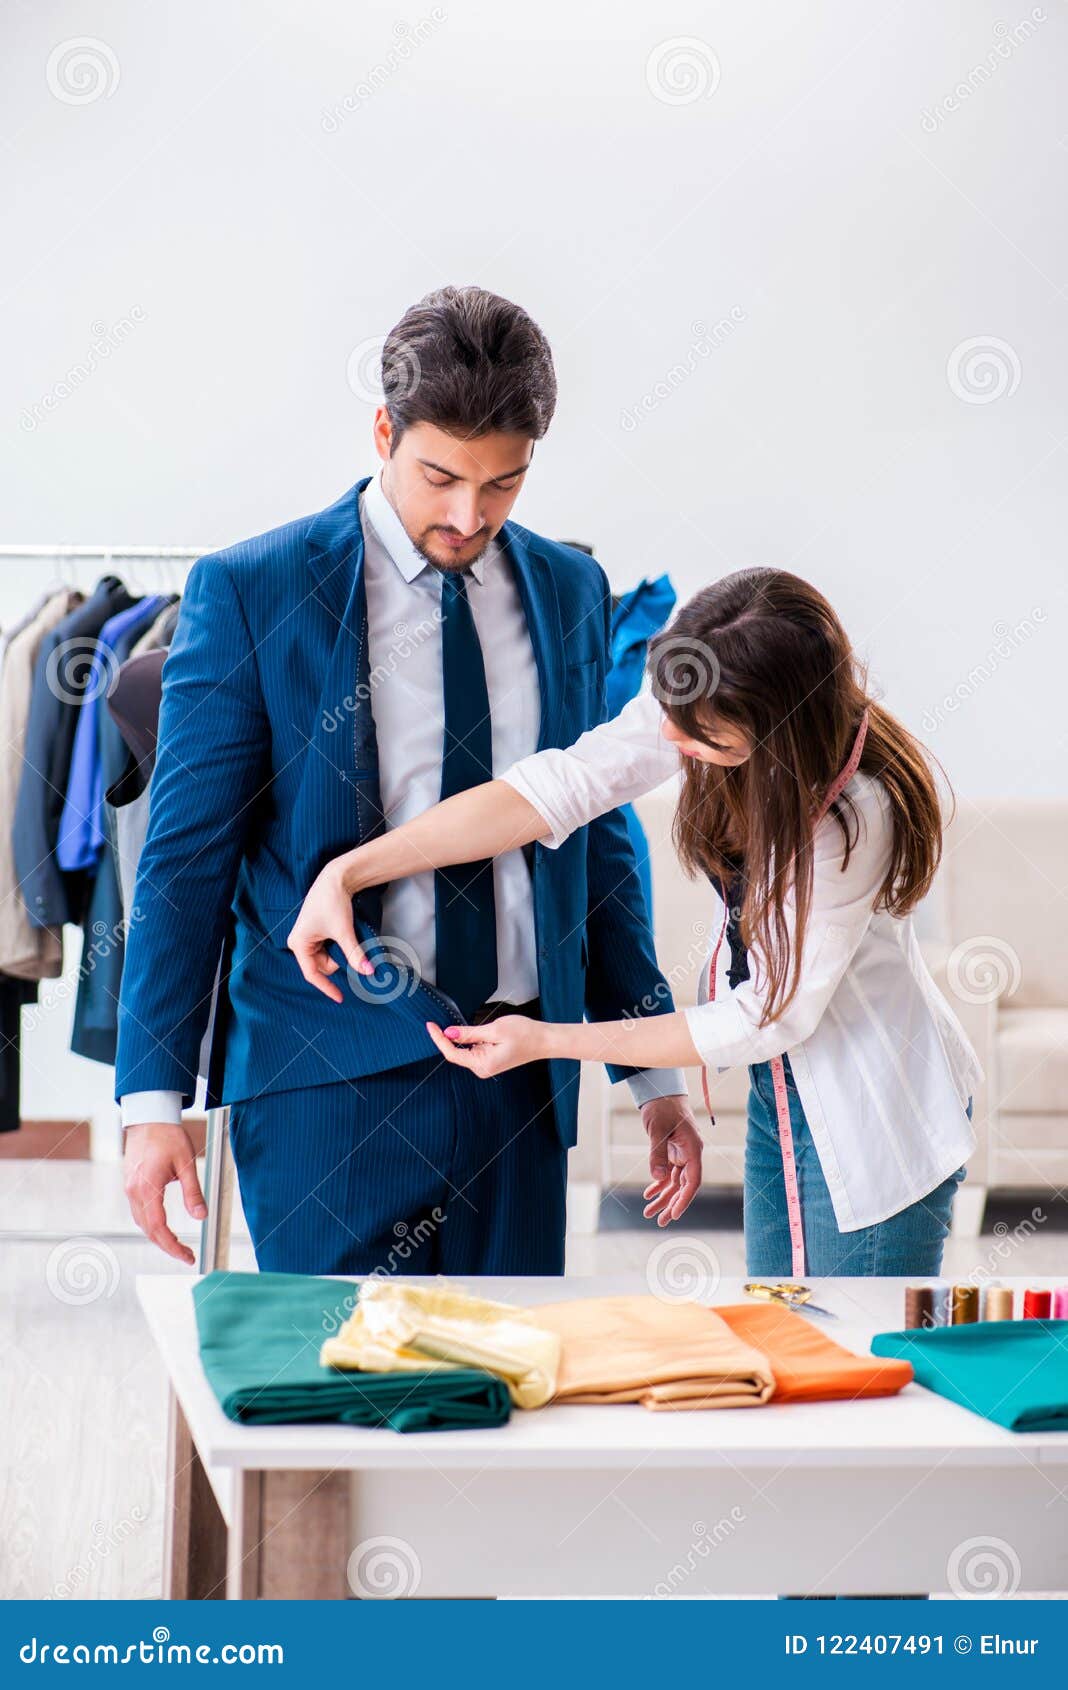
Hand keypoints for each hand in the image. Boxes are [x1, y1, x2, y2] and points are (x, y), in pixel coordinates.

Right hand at [123, 1123, 206, 1264]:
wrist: (149, 1117)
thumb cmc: (168, 1136)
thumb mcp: (187, 1164)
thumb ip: (193, 1192)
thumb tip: (201, 1217)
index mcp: (147, 1189)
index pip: (159, 1229)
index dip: (173, 1247)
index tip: (187, 1256)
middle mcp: (134, 1192)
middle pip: (148, 1230)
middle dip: (167, 1246)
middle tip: (186, 1255)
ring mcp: (130, 1188)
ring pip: (142, 1222)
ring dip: (158, 1236)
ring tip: (177, 1244)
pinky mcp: (130, 1184)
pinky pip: (139, 1212)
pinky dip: (151, 1224)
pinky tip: (162, 1226)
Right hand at [287, 854, 374, 1000]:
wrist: (336, 878)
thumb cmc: (333, 902)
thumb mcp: (344, 931)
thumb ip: (354, 954)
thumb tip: (368, 972)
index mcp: (299, 944)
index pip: (312, 974)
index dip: (327, 987)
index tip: (340, 998)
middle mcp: (300, 942)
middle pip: (322, 966)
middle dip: (339, 961)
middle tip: (350, 947)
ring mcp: (308, 938)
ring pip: (328, 958)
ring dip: (340, 953)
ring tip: (345, 934)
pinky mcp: (317, 933)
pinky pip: (329, 949)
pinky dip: (339, 947)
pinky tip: (343, 934)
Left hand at [425, 1015, 544, 1077]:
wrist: (543, 1040)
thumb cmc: (524, 1034)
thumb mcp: (494, 1030)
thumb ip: (469, 1033)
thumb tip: (449, 1033)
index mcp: (482, 1064)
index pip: (451, 1053)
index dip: (438, 1039)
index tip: (430, 1025)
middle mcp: (482, 1069)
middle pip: (455, 1054)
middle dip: (447, 1038)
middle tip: (439, 1021)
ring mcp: (486, 1066)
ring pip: (463, 1051)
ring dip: (459, 1038)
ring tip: (465, 1024)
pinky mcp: (489, 1060)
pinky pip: (472, 1050)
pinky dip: (468, 1040)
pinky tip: (472, 1031)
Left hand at [641, 1096, 702, 1225]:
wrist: (661, 1093)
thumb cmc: (663, 1108)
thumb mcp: (658, 1130)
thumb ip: (657, 1154)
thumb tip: (658, 1177)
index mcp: (693, 1149)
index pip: (693, 1180)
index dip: (685, 1199)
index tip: (674, 1214)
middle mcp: (690, 1154)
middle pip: (684, 1186)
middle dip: (672, 1204)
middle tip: (660, 1221)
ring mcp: (681, 1154)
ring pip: (674, 1183)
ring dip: (663, 1198)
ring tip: (649, 1212)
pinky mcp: (672, 1153)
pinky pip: (667, 1174)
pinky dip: (658, 1184)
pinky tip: (648, 1195)